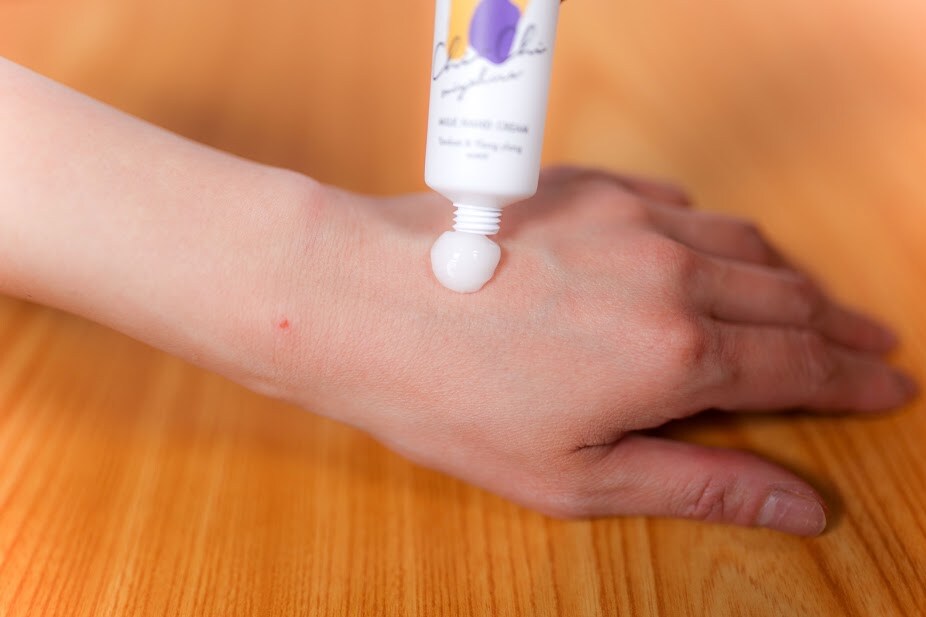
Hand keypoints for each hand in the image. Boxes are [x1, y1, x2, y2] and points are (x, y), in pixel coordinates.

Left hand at [273, 166, 916, 535]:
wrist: (365, 302)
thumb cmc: (454, 402)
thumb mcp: (577, 478)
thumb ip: (699, 486)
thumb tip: (801, 508)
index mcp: (678, 356)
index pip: (800, 367)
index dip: (852, 381)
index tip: (888, 384)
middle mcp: (671, 275)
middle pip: (787, 299)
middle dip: (838, 328)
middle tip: (871, 344)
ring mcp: (630, 221)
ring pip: (744, 244)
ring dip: (788, 277)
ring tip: (811, 301)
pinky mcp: (589, 189)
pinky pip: (681, 203)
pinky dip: (715, 231)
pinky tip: (713, 247)